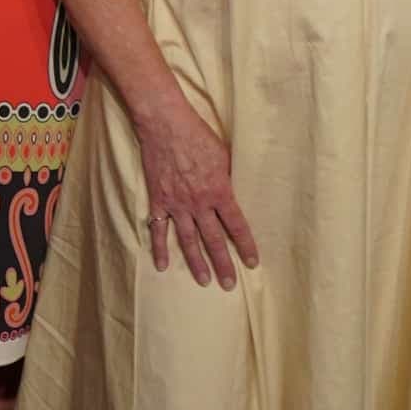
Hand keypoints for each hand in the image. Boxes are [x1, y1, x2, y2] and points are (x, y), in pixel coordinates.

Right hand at [136, 99, 258, 288]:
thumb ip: (228, 178)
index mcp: (219, 191)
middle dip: (223, 264)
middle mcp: (199, 203)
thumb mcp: (223, 155)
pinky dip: (159, 248)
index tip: (252, 263)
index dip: (245, 246)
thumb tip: (235, 192)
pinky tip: (162, 265)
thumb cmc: (197, 135)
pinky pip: (158, 229)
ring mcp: (176, 204)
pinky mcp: (158, 200)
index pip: (237, 226)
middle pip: (213, 240)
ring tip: (204, 281)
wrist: (165, 124)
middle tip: (229, 285)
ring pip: (188, 240)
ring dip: (196, 262)